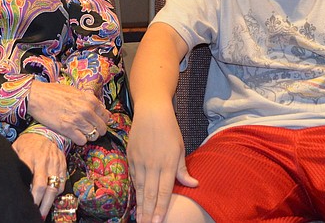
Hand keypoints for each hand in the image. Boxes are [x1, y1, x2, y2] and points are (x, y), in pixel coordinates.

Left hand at [13, 133, 67, 218]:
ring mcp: (55, 163)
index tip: (28, 205)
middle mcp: (45, 162)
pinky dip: (57, 193)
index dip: (32, 196)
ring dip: (50, 202)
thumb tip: (9, 178)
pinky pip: (62, 182)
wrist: (44, 131)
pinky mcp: (62, 165)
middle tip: (38, 215)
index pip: (34, 182)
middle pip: (46, 188)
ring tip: (43, 212)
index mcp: (31, 158)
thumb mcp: (16, 149)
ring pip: (55, 187)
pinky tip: (50, 199)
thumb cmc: (27, 143)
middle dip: (42, 204)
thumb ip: (15, 164)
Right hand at [27, 80, 110, 144]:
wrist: (36, 96)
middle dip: (98, 130)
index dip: (102, 120)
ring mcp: (77, 120)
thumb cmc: (53, 92)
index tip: (97, 122)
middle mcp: (86, 110)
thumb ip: (87, 100)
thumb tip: (98, 108)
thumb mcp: (75, 91)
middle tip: (90, 130)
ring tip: (81, 132)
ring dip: (89, 136)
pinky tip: (74, 135)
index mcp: (90, 99)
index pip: (106, 115)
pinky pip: (82, 141)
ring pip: (94, 136)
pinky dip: (80, 140)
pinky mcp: (67, 129)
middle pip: (102, 128)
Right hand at [127, 103, 197, 222]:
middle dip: (147, 212)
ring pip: (139, 187)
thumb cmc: (169, 129)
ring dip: (139, 205)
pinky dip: (135, 190)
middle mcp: (152, 165)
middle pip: (148, 193)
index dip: (159, 209)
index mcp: (167, 163)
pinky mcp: (131, 156)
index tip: (157, 222)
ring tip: (139, 219)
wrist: (151, 111)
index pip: (163, 192)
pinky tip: (136, 200)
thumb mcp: (180, 148)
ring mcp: (139, 161)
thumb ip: (183, 170)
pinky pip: (133, 177)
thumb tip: (194, 185)